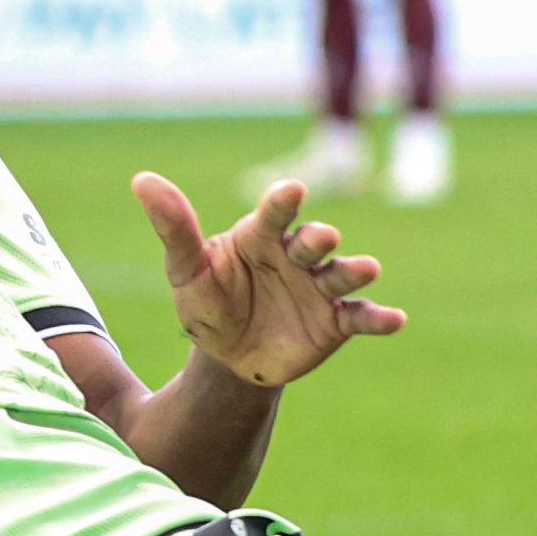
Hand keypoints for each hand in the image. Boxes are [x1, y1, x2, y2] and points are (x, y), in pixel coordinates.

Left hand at [131, 172, 404, 389]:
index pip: (273, 213)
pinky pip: (360, 317)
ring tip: (368, 269)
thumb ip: (173, 228)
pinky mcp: (336, 322)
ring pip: (342, 275)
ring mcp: (319, 288)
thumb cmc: (208, 301)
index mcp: (261, 237)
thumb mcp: (185, 269)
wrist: (228, 356)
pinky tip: (396, 320)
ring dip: (355, 270)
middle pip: (312, 242)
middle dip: (319, 239)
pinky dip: (379, 318)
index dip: (283, 202)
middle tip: (323, 238)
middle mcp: (295, 257)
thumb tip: (141, 179)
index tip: (291, 190)